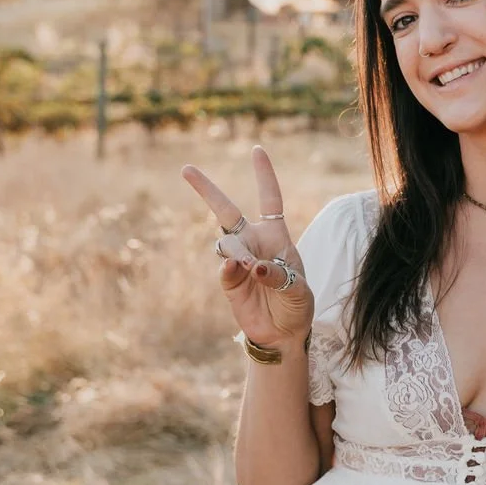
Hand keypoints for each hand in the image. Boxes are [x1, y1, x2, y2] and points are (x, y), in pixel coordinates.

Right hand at [182, 145, 313, 350]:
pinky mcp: (228, 282)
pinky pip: (225, 268)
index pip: (269, 199)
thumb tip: (252, 267)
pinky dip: (232, 268)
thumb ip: (279, 276)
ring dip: (239, 252)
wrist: (284, 334)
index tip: (256, 151)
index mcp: (276, 235)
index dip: (264, 175)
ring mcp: (238, 261)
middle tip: (186, 169)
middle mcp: (253, 242)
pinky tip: (243, 271)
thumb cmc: (297, 305)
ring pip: (227, 243)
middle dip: (207, 190)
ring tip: (253, 269)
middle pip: (226, 211)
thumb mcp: (299, 289)